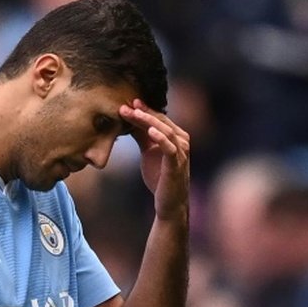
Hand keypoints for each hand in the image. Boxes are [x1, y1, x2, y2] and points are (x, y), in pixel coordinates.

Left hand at [120, 99, 189, 219]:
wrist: (169, 203)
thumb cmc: (160, 177)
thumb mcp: (148, 152)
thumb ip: (142, 137)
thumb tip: (129, 120)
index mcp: (176, 136)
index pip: (159, 118)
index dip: (144, 110)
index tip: (128, 103)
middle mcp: (181, 141)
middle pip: (161, 121)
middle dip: (143, 113)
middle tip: (125, 106)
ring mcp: (181, 152)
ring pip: (165, 130)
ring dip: (148, 121)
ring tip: (134, 114)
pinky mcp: (177, 164)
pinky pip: (170, 147)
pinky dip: (160, 137)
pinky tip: (149, 130)